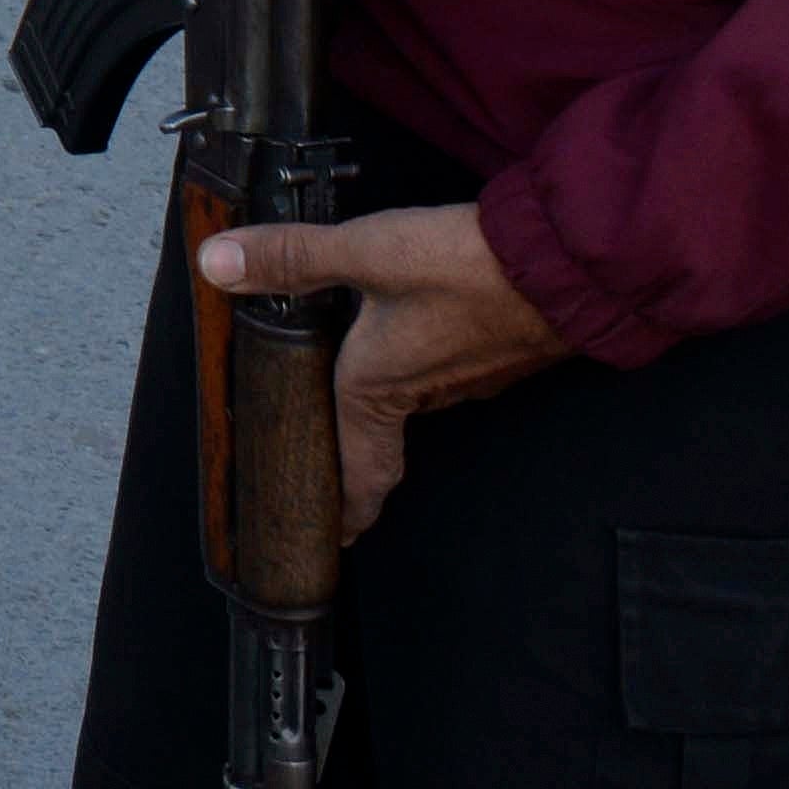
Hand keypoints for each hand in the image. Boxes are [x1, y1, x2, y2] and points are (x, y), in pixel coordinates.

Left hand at [197, 200, 569, 540]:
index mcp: (381, 386)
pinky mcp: (509, 352)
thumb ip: (294, 257)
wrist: (571, 265)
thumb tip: (216, 262)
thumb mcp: (367, 252)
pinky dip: (437, 360)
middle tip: (343, 465)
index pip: (358, 469)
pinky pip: (459, 367)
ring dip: (402, 395)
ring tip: (377, 385)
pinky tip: (432, 329)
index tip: (335, 536)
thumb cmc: (467, 268)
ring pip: (425, 395)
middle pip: (386, 434)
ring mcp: (477, 376)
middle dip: (364, 449)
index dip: (346, 507)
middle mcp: (430, 392)